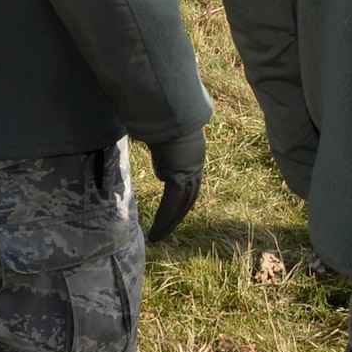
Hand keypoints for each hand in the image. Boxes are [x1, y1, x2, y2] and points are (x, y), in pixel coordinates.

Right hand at [145, 129, 205, 244]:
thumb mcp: (164, 141)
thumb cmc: (165, 121)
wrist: (173, 114)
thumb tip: (160, 164)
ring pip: (179, 206)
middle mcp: (195, 168)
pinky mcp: (180, 177)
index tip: (173, 214)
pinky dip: (164, 219)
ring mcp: (189, 173)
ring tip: (157, 237)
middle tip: (165, 233)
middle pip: (187, 200)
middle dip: (175, 218)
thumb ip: (164, 155)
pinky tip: (156, 231)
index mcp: (193, 159)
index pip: (188, 187)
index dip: (181, 203)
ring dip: (168, 224)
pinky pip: (171, 204)